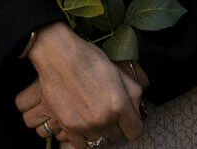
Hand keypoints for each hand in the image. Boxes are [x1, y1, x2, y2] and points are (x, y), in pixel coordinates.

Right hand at [15, 22, 143, 146]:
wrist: (58, 55)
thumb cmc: (87, 59)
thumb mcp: (117, 72)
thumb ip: (133, 94)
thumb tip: (138, 112)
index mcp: (119, 105)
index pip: (135, 131)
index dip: (131, 124)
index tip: (126, 119)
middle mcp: (104, 118)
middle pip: (116, 136)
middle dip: (114, 126)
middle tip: (106, 113)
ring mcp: (85, 124)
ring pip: (98, 140)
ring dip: (97, 131)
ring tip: (91, 116)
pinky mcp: (68, 125)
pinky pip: (80, 144)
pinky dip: (81, 137)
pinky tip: (81, 124)